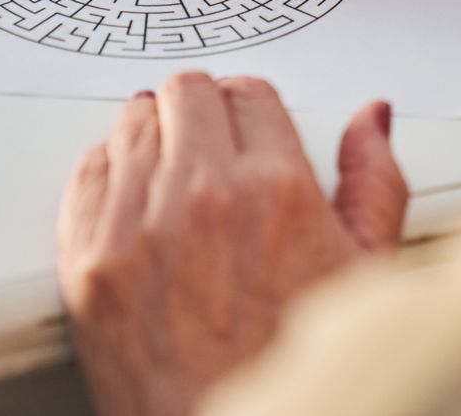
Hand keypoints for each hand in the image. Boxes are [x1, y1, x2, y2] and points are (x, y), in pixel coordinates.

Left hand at [57, 73, 406, 415]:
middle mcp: (202, 196)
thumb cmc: (297, 369)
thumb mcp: (364, 275)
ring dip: (153, 135)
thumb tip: (371, 117)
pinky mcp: (87, 260)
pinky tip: (135, 201)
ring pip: (132, 123)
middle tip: (208, 143)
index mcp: (277, 191)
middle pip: (185, 92)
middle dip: (201, 109)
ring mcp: (136, 226)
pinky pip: (87, 172)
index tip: (247, 126)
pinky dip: (110, 174)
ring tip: (172, 174)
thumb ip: (373, 181)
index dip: (251, 108)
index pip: (249, 93)